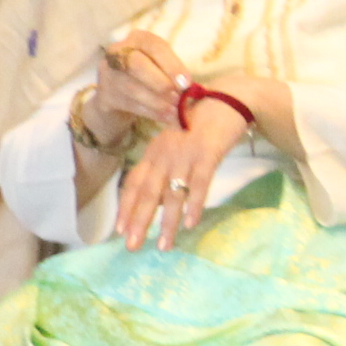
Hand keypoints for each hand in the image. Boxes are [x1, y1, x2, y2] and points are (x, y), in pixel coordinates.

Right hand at [83, 30, 185, 144]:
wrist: (121, 95)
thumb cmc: (151, 76)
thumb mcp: (163, 67)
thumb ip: (176, 74)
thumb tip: (193, 90)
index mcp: (138, 39)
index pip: (154, 47)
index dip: (171, 65)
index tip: (187, 83)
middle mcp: (117, 52)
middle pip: (136, 64)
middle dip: (160, 83)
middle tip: (178, 98)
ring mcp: (107, 73)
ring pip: (132, 87)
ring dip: (157, 102)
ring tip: (175, 112)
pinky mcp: (104, 94)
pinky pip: (129, 104)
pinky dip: (150, 112)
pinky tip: (166, 118)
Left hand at [112, 97, 247, 251]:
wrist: (226, 99)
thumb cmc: (197, 124)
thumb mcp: (173, 144)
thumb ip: (162, 165)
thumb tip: (155, 195)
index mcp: (153, 153)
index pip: (134, 184)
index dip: (127, 207)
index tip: (120, 230)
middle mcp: (164, 155)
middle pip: (148, 193)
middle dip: (139, 221)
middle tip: (131, 246)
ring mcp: (185, 155)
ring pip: (172, 194)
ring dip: (167, 222)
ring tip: (163, 245)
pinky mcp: (207, 154)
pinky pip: (199, 184)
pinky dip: (194, 204)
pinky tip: (191, 223)